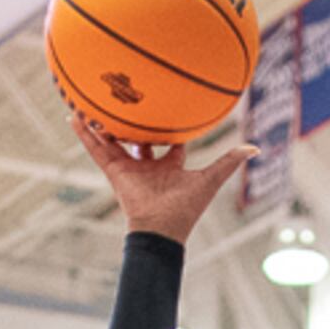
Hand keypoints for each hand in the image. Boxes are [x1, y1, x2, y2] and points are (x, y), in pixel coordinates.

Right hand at [70, 117, 248, 245]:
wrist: (162, 229)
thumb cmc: (186, 208)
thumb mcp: (211, 178)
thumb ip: (230, 162)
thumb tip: (255, 148)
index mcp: (168, 167)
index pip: (167, 143)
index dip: (167, 127)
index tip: (164, 109)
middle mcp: (146, 165)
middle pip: (136, 137)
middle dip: (131, 120)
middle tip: (126, 99)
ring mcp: (128, 167)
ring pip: (112, 139)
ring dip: (102, 122)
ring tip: (90, 101)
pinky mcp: (114, 170)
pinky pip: (96, 148)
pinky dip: (84, 134)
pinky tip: (73, 116)